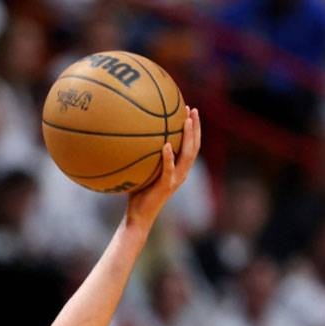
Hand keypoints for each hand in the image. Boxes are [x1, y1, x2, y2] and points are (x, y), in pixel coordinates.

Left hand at [125, 107, 200, 225]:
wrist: (138, 216)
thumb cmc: (137, 194)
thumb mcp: (141, 172)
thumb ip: (141, 157)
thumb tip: (128, 137)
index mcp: (179, 169)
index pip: (191, 145)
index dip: (193, 129)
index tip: (189, 111)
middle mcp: (182, 173)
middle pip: (194, 146)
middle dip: (195, 127)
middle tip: (193, 109)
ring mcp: (176, 179)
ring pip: (187, 155)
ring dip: (188, 137)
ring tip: (186, 121)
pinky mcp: (166, 186)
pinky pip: (169, 169)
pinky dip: (168, 157)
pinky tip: (165, 144)